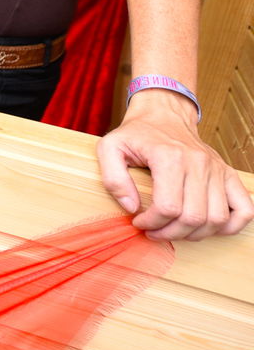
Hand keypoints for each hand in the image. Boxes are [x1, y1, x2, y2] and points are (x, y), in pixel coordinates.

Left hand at [96, 94, 253, 240]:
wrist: (164, 115)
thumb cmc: (136, 134)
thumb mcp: (110, 148)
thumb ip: (113, 179)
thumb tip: (131, 208)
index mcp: (170, 157)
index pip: (168, 207)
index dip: (151, 223)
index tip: (138, 222)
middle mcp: (199, 163)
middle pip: (193, 217)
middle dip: (169, 233)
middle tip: (153, 231)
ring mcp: (217, 169)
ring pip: (217, 219)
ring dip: (194, 234)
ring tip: (174, 229)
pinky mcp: (228, 174)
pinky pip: (244, 209)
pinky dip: (230, 225)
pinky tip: (207, 227)